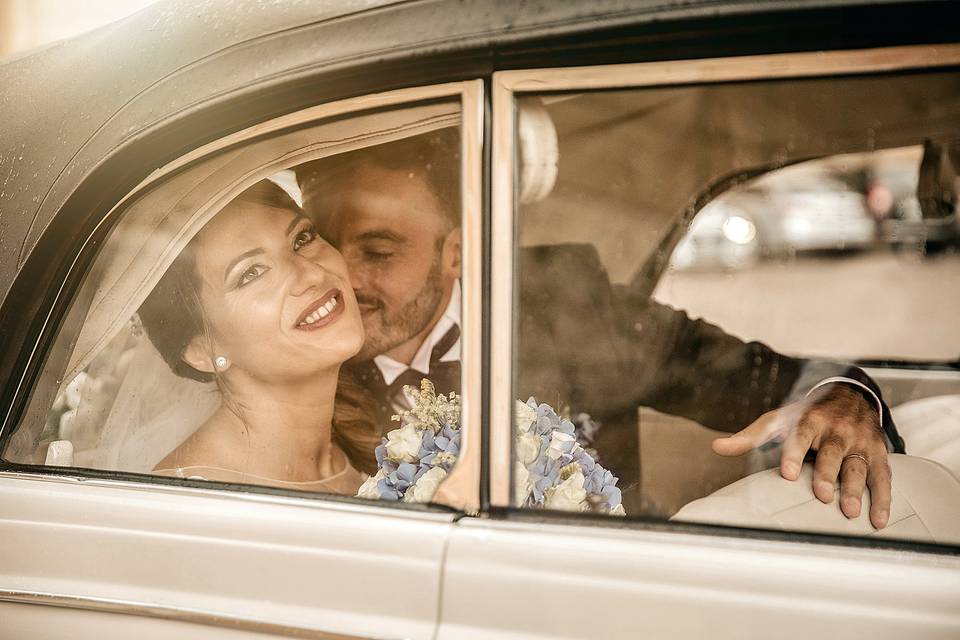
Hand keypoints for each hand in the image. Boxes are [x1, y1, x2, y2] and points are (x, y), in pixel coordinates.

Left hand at [711, 383, 890, 528]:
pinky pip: (882, 477)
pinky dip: (882, 499)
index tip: (787, 474)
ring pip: (858, 465)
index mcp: (810, 419)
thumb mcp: (778, 420)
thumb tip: (717, 447)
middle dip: (827, 474)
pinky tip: (877, 519)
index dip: (793, 453)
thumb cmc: (807, 415)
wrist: (849, 395)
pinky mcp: (878, 454)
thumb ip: (750, 437)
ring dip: (855, 489)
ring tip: (849, 512)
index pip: (801, 434)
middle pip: (832, 452)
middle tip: (822, 495)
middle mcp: (838, 429)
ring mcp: (860, 442)